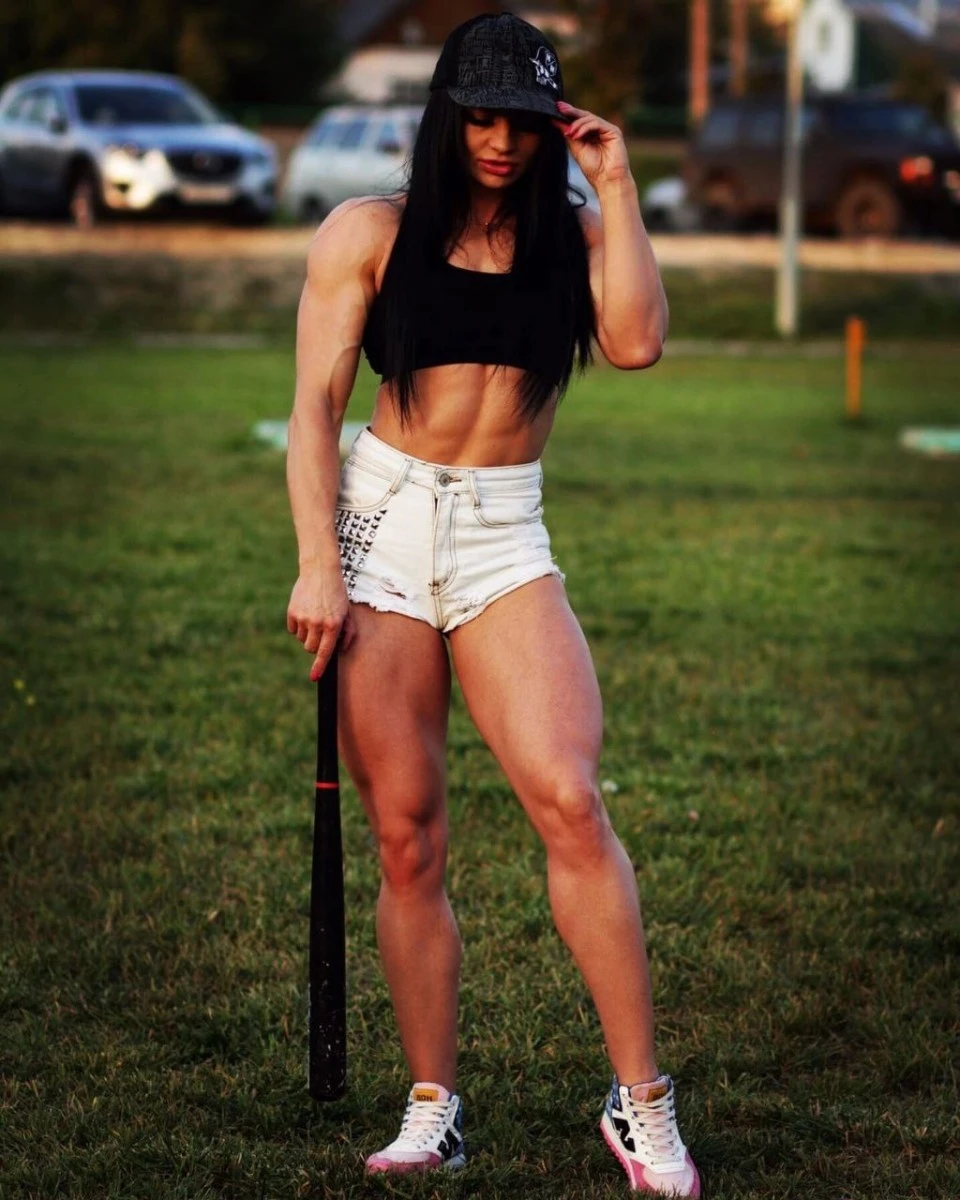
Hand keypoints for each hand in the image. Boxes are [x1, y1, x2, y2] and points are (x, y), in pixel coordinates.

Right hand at [286, 565, 354, 680]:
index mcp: (333, 625)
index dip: (319, 666)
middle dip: (316, 644)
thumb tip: (341, 649)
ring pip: (302, 640)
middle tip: (321, 631)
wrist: (319, 571)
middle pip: (311, 648)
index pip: (325, 652)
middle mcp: (318, 623)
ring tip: (314, 617)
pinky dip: (298, 626)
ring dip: (307, 634)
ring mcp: (303, 618)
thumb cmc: (336, 593)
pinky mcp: (292, 612)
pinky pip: (293, 630)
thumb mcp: (347, 611)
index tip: (314, 677)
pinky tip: (305, 612)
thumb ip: (348, 632)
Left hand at [553, 101, 632, 189]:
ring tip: (568, 132)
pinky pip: (597, 124)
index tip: (555, 109)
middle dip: (571, 112)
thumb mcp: (576, 148)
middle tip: (559, 108)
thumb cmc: (594, 169)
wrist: (607, 181)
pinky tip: (577, 135)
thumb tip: (555, 120)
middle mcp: (600, 130)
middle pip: (585, 116)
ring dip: (577, 124)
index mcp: (592, 134)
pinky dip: (585, 128)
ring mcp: (607, 130)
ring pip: (590, 118)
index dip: (568, 114)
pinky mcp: (614, 131)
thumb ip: (569, 134)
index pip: (580, 120)